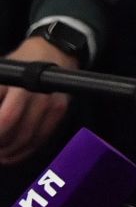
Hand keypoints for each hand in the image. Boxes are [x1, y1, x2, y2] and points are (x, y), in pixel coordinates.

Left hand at [0, 36, 76, 164]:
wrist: (54, 52)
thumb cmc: (20, 63)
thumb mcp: (2, 73)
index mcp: (15, 83)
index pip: (3, 117)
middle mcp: (34, 92)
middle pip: (10, 127)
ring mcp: (50, 102)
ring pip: (25, 137)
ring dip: (7, 151)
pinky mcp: (60, 111)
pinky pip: (41, 138)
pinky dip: (23, 152)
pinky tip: (11, 154)